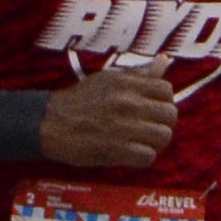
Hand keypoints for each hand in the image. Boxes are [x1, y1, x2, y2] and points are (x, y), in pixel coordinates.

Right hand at [36, 57, 178, 170]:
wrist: (49, 123)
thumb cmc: (79, 100)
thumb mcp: (108, 79)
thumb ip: (138, 74)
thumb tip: (164, 61)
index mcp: (127, 83)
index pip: (166, 90)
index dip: (163, 101)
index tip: (152, 109)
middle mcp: (129, 103)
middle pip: (170, 114)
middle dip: (162, 123)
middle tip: (148, 128)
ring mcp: (125, 127)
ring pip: (163, 136)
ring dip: (155, 142)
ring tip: (141, 142)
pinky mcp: (118, 150)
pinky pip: (148, 156)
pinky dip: (142, 158)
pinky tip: (131, 154)